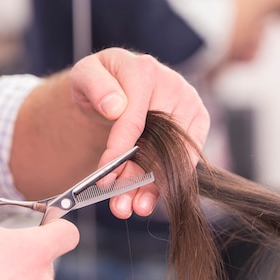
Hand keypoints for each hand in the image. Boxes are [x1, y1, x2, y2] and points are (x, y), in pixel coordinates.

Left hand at [70, 48, 209, 218]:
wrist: (112, 87)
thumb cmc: (99, 81)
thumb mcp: (85, 74)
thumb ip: (95, 86)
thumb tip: (114, 106)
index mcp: (146, 72)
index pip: (134, 120)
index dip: (119, 151)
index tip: (104, 176)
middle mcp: (175, 88)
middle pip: (160, 143)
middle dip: (139, 178)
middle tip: (120, 204)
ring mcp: (188, 109)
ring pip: (174, 158)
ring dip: (151, 188)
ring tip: (129, 208)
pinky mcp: (194, 128)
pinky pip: (181, 161)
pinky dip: (159, 183)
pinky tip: (142, 200)